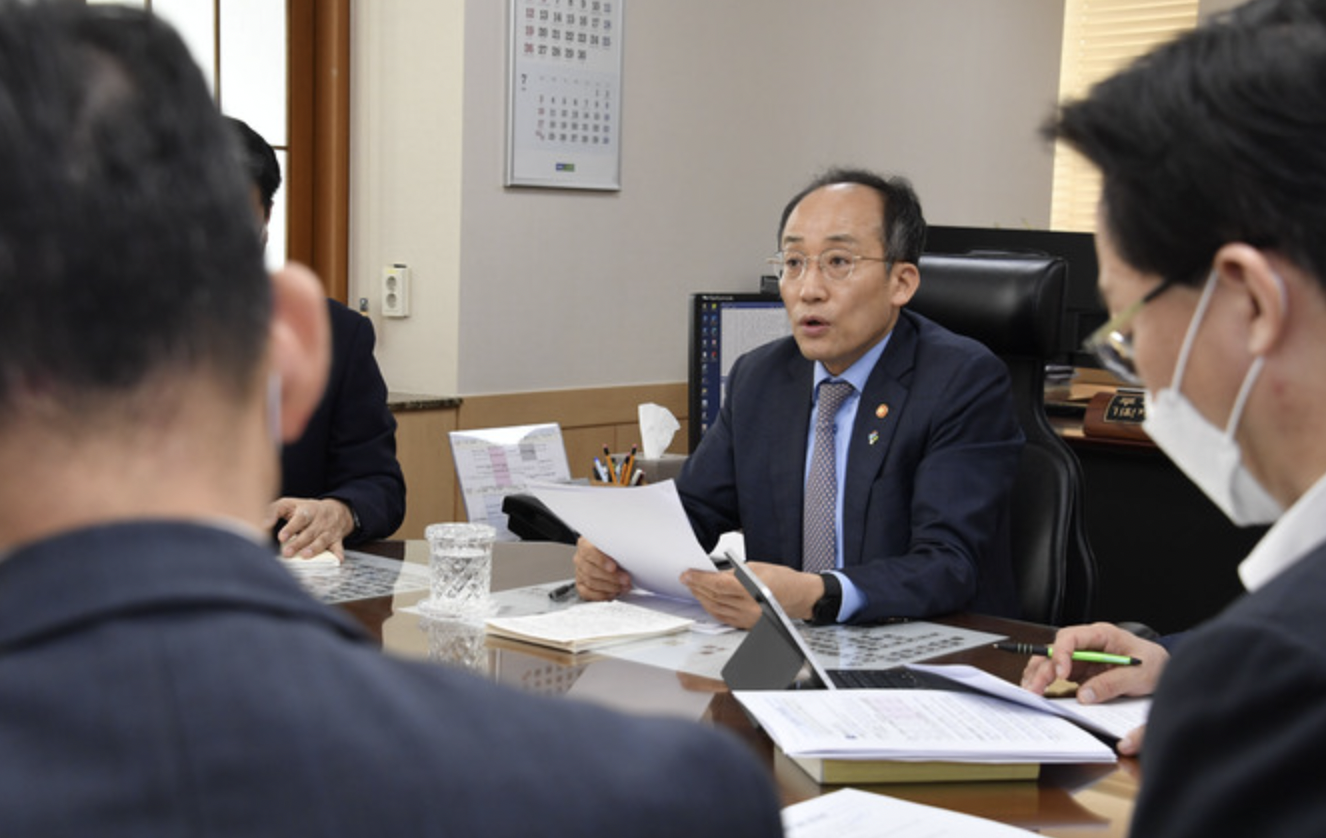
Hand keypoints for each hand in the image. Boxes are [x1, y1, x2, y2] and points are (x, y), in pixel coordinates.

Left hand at [268, 497, 353, 559]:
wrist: (336, 509)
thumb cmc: (306, 508)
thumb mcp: (289, 504)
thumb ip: (274, 511)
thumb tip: (263, 525)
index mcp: (307, 511)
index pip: (300, 519)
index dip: (291, 528)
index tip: (281, 537)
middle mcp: (319, 521)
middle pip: (309, 532)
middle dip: (299, 543)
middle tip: (287, 553)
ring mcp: (329, 531)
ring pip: (322, 540)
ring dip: (315, 549)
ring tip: (305, 556)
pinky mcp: (336, 539)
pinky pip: (338, 547)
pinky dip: (338, 554)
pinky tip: (337, 560)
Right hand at [573, 537, 631, 599]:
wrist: (607, 554)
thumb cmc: (611, 548)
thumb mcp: (615, 542)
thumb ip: (617, 546)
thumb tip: (629, 553)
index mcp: (585, 543)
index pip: (589, 551)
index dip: (601, 560)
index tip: (614, 567)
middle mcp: (580, 558)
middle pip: (591, 570)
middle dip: (611, 577)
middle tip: (625, 580)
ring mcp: (579, 572)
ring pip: (591, 582)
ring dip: (609, 587)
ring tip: (623, 587)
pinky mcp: (581, 584)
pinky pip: (587, 593)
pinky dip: (601, 595)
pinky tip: (612, 594)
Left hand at [680, 562, 823, 628]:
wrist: (800, 596)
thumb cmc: (783, 580)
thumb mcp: (756, 567)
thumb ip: (734, 572)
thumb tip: (714, 574)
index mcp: (752, 589)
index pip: (718, 585)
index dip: (700, 579)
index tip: (688, 574)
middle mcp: (749, 607)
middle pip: (715, 598)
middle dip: (697, 587)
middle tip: (686, 578)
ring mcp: (748, 618)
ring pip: (716, 609)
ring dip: (702, 598)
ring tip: (693, 587)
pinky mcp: (747, 624)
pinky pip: (723, 617)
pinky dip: (711, 608)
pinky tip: (706, 600)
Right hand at [1020, 622, 1167, 752]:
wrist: (1161, 669)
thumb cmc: (1152, 664)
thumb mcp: (1138, 675)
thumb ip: (1112, 684)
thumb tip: (1085, 695)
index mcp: (1101, 635)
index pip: (1071, 637)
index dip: (1062, 654)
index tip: (1061, 674)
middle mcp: (1087, 644)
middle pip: (1055, 650)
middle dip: (1042, 669)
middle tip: (1035, 689)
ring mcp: (1082, 657)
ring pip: (1051, 661)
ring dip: (1038, 675)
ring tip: (1031, 692)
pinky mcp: (1080, 671)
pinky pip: (1058, 674)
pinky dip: (1046, 682)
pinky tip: (1038, 691)